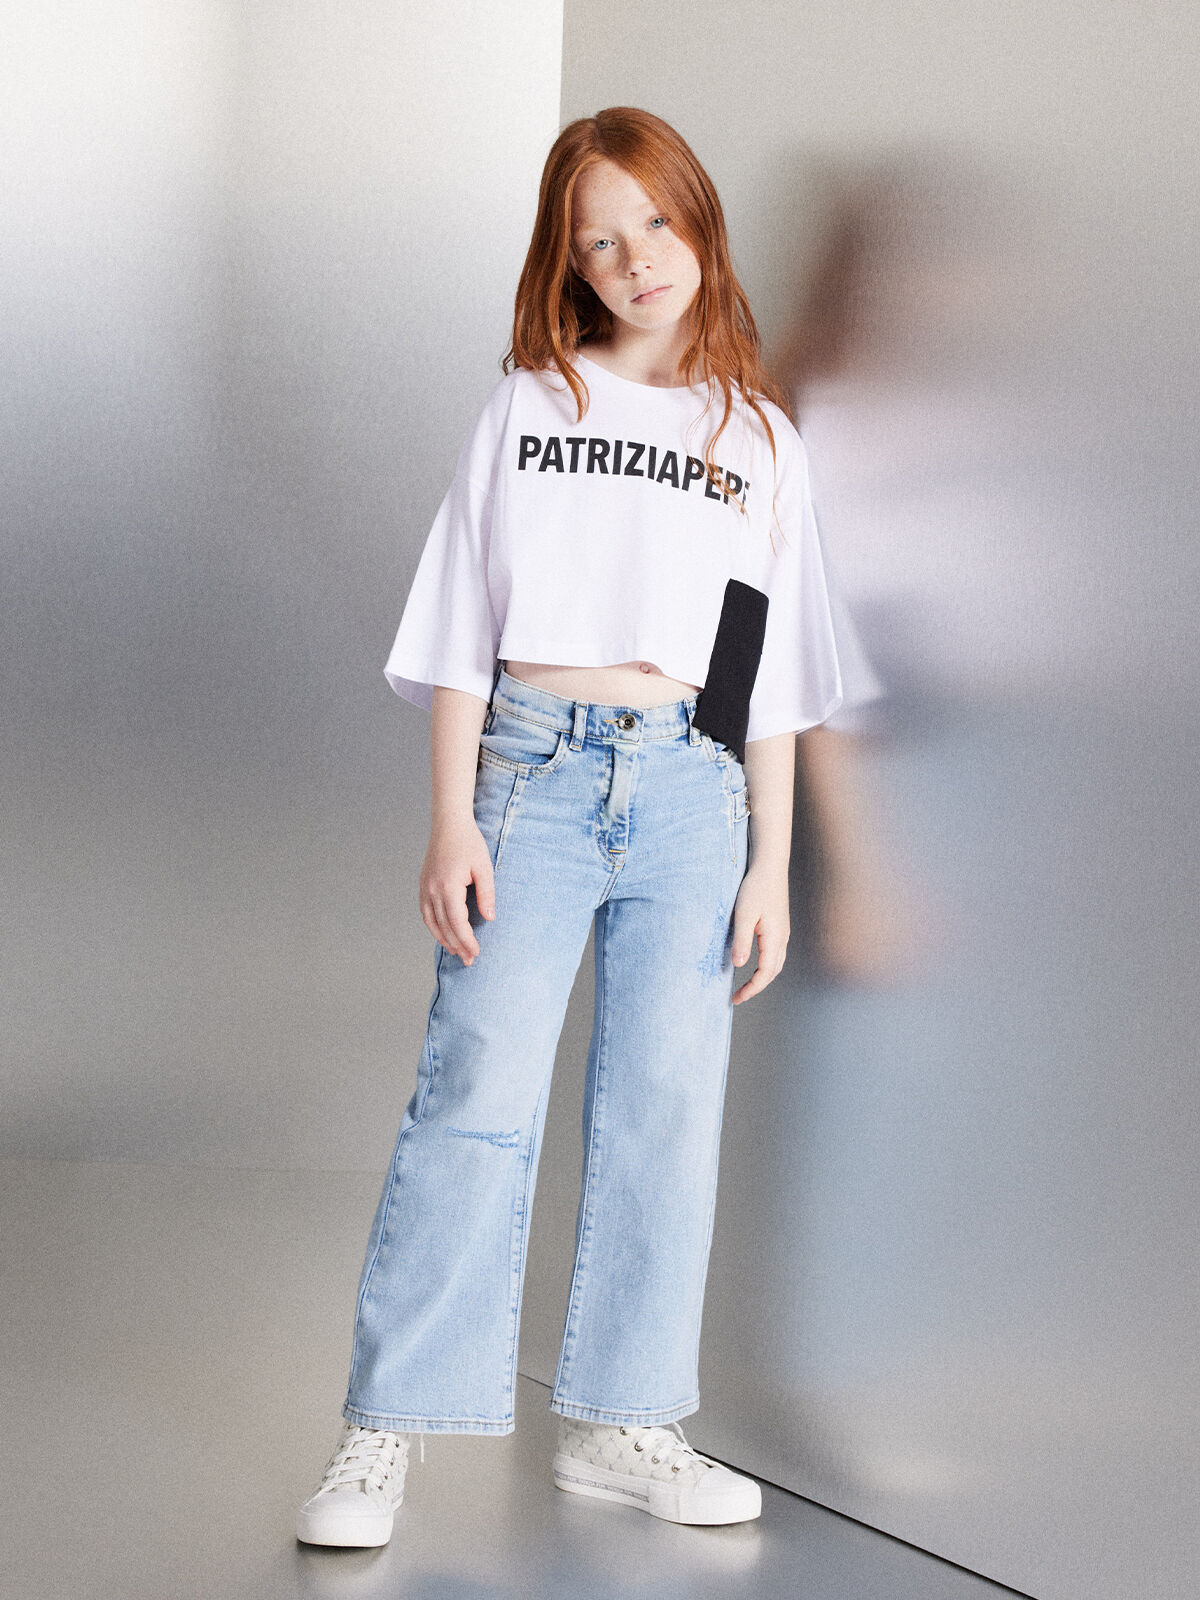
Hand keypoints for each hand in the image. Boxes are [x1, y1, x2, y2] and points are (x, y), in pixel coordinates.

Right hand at [419, 814, 495, 963]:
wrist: (449, 824)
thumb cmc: (469, 844)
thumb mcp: (484, 868)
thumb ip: (487, 894)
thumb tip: (489, 919)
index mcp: (448, 886)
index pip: (457, 923)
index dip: (466, 940)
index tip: (476, 952)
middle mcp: (432, 890)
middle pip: (444, 927)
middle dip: (457, 945)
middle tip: (469, 960)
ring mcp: (425, 888)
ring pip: (432, 923)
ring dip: (444, 940)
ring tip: (456, 952)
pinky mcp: (423, 885)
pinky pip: (426, 913)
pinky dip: (434, 927)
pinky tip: (443, 934)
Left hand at [730, 862, 789, 1002]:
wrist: (770, 866)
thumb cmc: (756, 888)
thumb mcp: (744, 914)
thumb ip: (742, 941)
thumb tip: (738, 965)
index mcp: (775, 938)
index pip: (765, 973)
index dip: (751, 988)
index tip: (736, 998)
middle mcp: (782, 938)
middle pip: (773, 972)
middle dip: (756, 987)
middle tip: (738, 996)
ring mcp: (783, 932)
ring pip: (776, 964)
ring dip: (762, 977)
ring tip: (745, 985)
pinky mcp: (779, 926)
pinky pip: (775, 954)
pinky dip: (765, 966)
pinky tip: (753, 964)